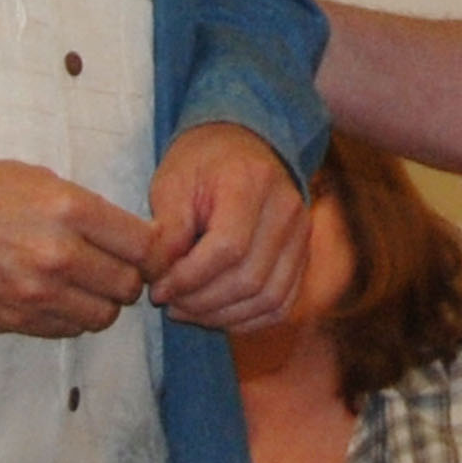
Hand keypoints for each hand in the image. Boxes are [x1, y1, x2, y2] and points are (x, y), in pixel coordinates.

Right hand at [0, 153, 151, 336]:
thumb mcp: (37, 179)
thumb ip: (86, 210)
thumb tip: (129, 237)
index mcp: (68, 210)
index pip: (143, 245)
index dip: (151, 250)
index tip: (145, 249)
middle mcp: (56, 255)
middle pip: (127, 286)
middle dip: (127, 277)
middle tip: (111, 266)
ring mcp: (33, 294)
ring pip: (101, 316)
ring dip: (100, 302)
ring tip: (81, 283)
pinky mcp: (11, 321)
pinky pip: (64, 330)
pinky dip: (68, 317)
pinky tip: (53, 296)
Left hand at [143, 122, 309, 328]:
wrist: (242, 143)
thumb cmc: (201, 163)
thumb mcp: (171, 184)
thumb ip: (166, 232)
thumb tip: (161, 280)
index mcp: (251, 182)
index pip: (228, 247)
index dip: (189, 278)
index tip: (158, 288)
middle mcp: (286, 209)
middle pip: (250, 279)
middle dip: (201, 302)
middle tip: (168, 303)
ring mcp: (302, 234)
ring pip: (269, 299)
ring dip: (222, 316)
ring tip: (187, 310)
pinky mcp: (303, 254)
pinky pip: (282, 303)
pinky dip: (248, 319)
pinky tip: (214, 313)